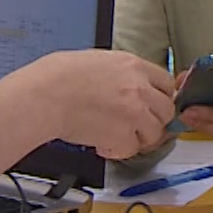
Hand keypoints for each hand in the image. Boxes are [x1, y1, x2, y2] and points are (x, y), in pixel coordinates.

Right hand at [28, 50, 174, 158]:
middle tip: (137, 127)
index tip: (153, 106)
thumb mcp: (98, 60)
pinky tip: (100, 144)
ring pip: (154, 133)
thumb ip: (121, 72)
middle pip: (167, 110)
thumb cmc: (58, 76)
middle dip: (153, 121)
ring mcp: (135, 113)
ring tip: (115, 136)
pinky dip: (117, 151)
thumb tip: (127, 83)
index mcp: (134, 65)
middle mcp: (140, 88)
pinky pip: (131, 149)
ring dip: (137, 138)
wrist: (45, 96)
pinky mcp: (123, 136)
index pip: (167, 83)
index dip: (160, 97)